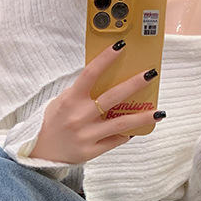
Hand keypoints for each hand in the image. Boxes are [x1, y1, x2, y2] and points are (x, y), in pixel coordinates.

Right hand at [29, 40, 165, 163]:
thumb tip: (105, 78)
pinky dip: (126, 134)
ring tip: (159, 111)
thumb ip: (79, 92)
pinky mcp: (91, 151)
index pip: (90, 74)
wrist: (41, 154)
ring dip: (142, 117)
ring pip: (120, 124)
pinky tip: (137, 130)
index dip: (106, 58)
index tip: (121, 46)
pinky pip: (114, 141)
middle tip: (151, 74)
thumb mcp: (60, 103)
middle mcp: (79, 117)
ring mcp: (86, 135)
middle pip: (112, 97)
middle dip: (134, 84)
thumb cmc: (53, 124)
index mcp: (70, 100)